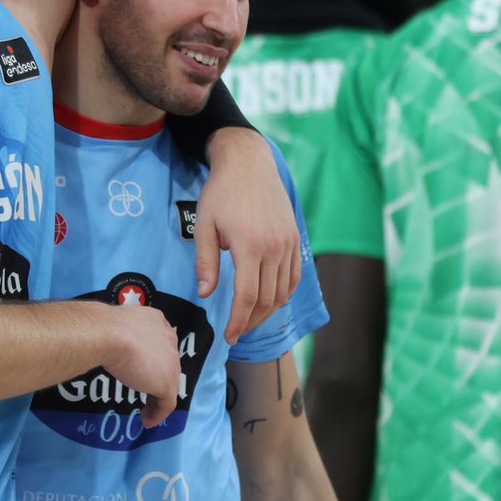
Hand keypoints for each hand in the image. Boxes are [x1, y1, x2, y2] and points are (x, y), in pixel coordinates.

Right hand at [101, 306, 181, 429]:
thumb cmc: (105, 326)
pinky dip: (157, 414)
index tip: (141, 368)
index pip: (160, 342)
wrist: (109, 335)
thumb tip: (104, 337)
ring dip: (157, 398)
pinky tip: (146, 420)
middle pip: (168, 363)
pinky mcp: (166, 384)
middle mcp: (169, 339)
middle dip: (157, 377)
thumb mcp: (113, 324)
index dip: (153, 357)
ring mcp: (171, 363)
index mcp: (157, 321)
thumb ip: (118, 332)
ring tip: (146, 411)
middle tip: (143, 389)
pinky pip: (166, 404)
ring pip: (169, 384)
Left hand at [199, 129, 301, 342]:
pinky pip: (294, 277)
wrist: (249, 164)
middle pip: (267, 299)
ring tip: (248, 318)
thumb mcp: (204, 225)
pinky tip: (268, 300)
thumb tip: (206, 294)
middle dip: (250, 320)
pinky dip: (283, 294)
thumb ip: (206, 262)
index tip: (229, 336)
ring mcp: (289, 244)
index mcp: (250, 245)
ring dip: (267, 311)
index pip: (247, 296)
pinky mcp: (295, 239)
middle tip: (236, 331)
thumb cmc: (221, 193)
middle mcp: (275, 247)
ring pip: (283, 291)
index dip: (239, 321)